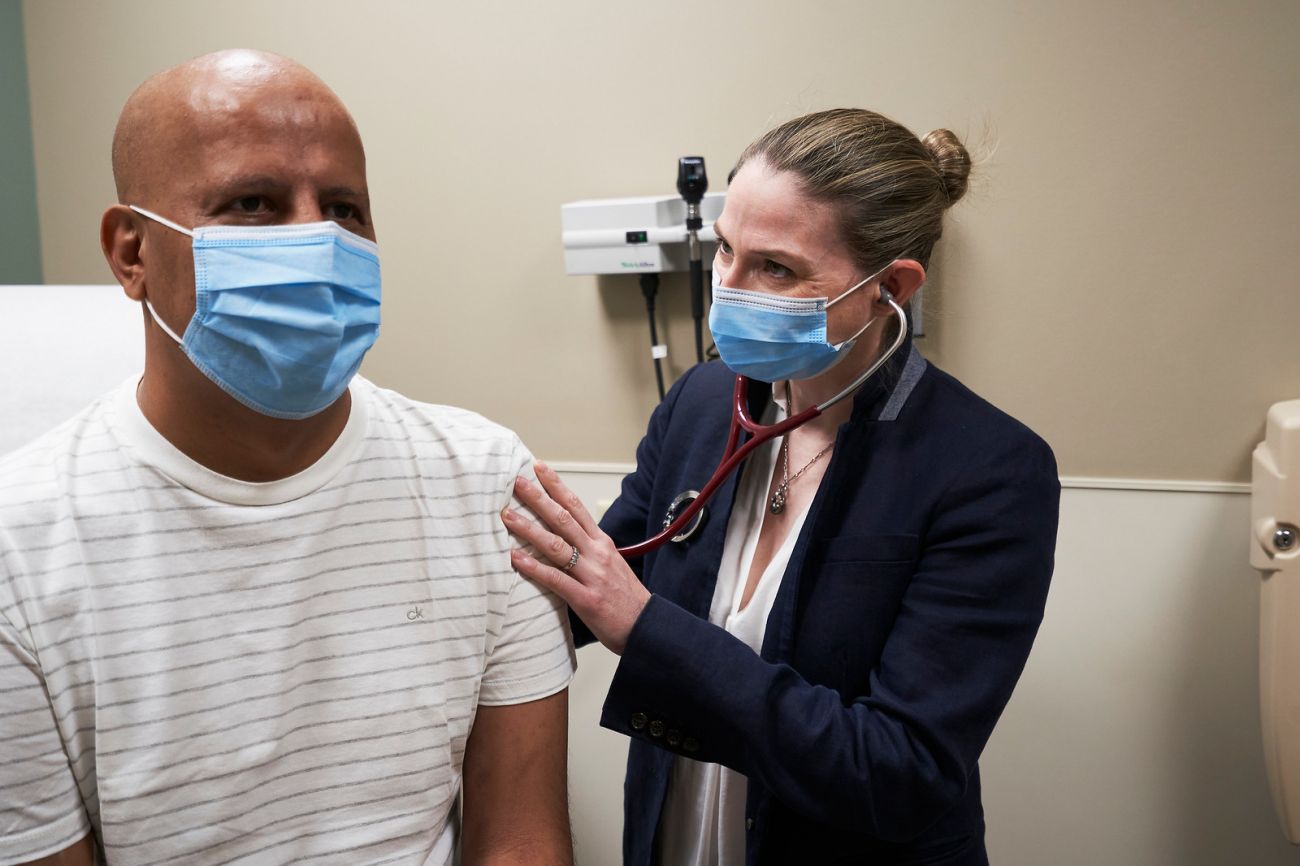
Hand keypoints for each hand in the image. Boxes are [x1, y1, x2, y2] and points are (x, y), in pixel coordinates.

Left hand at [501, 462, 649, 654]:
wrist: (647, 626)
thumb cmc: (626, 598)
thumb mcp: (612, 564)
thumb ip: (590, 548)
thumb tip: (566, 536)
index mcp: (603, 543)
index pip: (576, 507)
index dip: (556, 486)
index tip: (539, 468)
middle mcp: (597, 553)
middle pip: (563, 519)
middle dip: (538, 498)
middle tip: (517, 482)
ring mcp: (592, 575)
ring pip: (556, 545)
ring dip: (528, 529)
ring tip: (507, 516)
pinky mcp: (586, 599)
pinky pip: (555, 579)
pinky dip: (533, 567)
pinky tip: (515, 558)